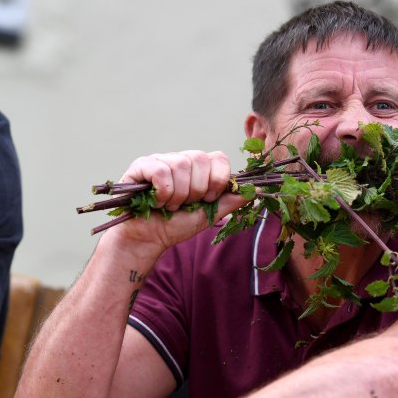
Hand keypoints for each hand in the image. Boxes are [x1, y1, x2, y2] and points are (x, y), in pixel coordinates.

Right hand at [110, 150, 249, 251]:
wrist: (149, 239)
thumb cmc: (176, 225)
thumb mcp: (209, 215)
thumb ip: (230, 201)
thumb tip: (256, 190)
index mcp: (198, 169)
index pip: (219, 157)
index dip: (217, 179)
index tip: (209, 199)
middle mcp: (180, 159)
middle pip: (200, 159)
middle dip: (197, 190)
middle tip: (186, 204)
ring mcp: (161, 160)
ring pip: (180, 165)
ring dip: (178, 195)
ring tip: (170, 206)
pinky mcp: (141, 165)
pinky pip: (161, 171)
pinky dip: (163, 193)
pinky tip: (157, 202)